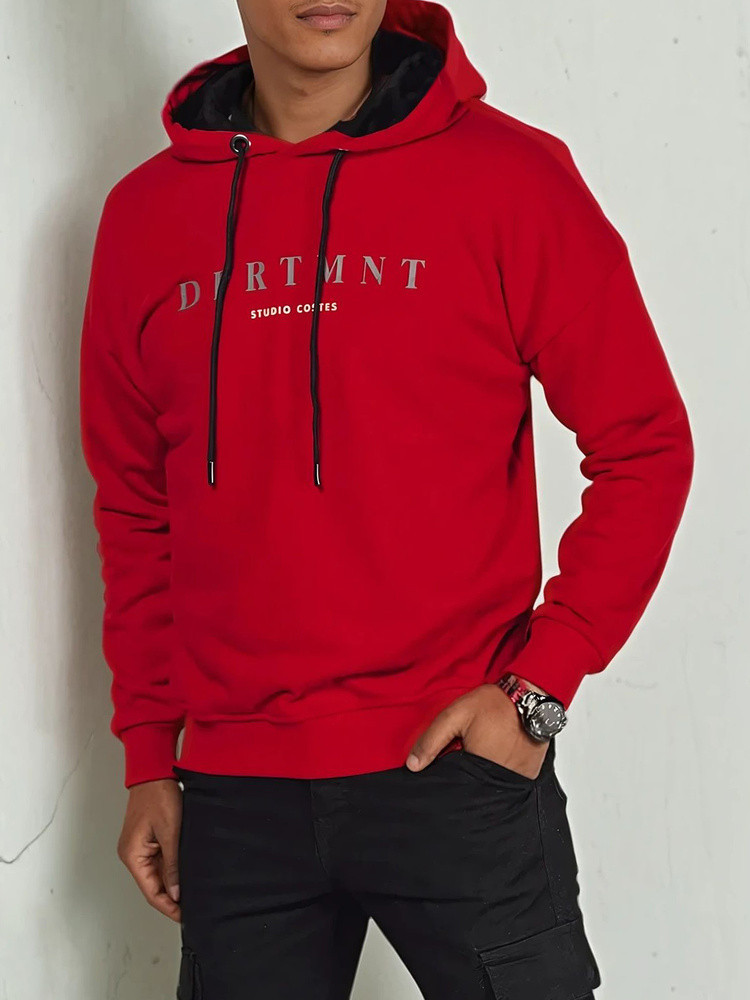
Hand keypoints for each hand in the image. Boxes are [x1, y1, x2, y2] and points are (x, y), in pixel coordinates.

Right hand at [117, 778, 182, 922]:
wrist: (154, 771)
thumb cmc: (159, 796)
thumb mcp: (171, 832)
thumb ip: (173, 864)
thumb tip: (176, 893)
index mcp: (133, 855)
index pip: (151, 892)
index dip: (169, 907)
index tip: (186, 916)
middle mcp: (133, 854)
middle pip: (153, 885)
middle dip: (173, 898)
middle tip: (195, 907)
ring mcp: (139, 847)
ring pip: (158, 874)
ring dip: (173, 883)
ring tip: (195, 893)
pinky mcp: (148, 839)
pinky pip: (160, 860)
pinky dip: (172, 869)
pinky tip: (187, 873)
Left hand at [406, 683, 548, 779]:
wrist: (531, 697)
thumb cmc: (495, 704)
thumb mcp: (455, 715)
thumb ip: (432, 739)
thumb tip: (413, 765)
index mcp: (476, 769)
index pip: (452, 787)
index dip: (445, 778)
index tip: (444, 766)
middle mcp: (497, 781)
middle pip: (471, 790)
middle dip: (463, 780)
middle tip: (465, 755)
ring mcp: (515, 781)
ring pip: (489, 788)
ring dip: (482, 777)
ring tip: (481, 755)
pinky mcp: (527, 777)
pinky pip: (508, 783)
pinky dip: (499, 774)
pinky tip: (496, 756)